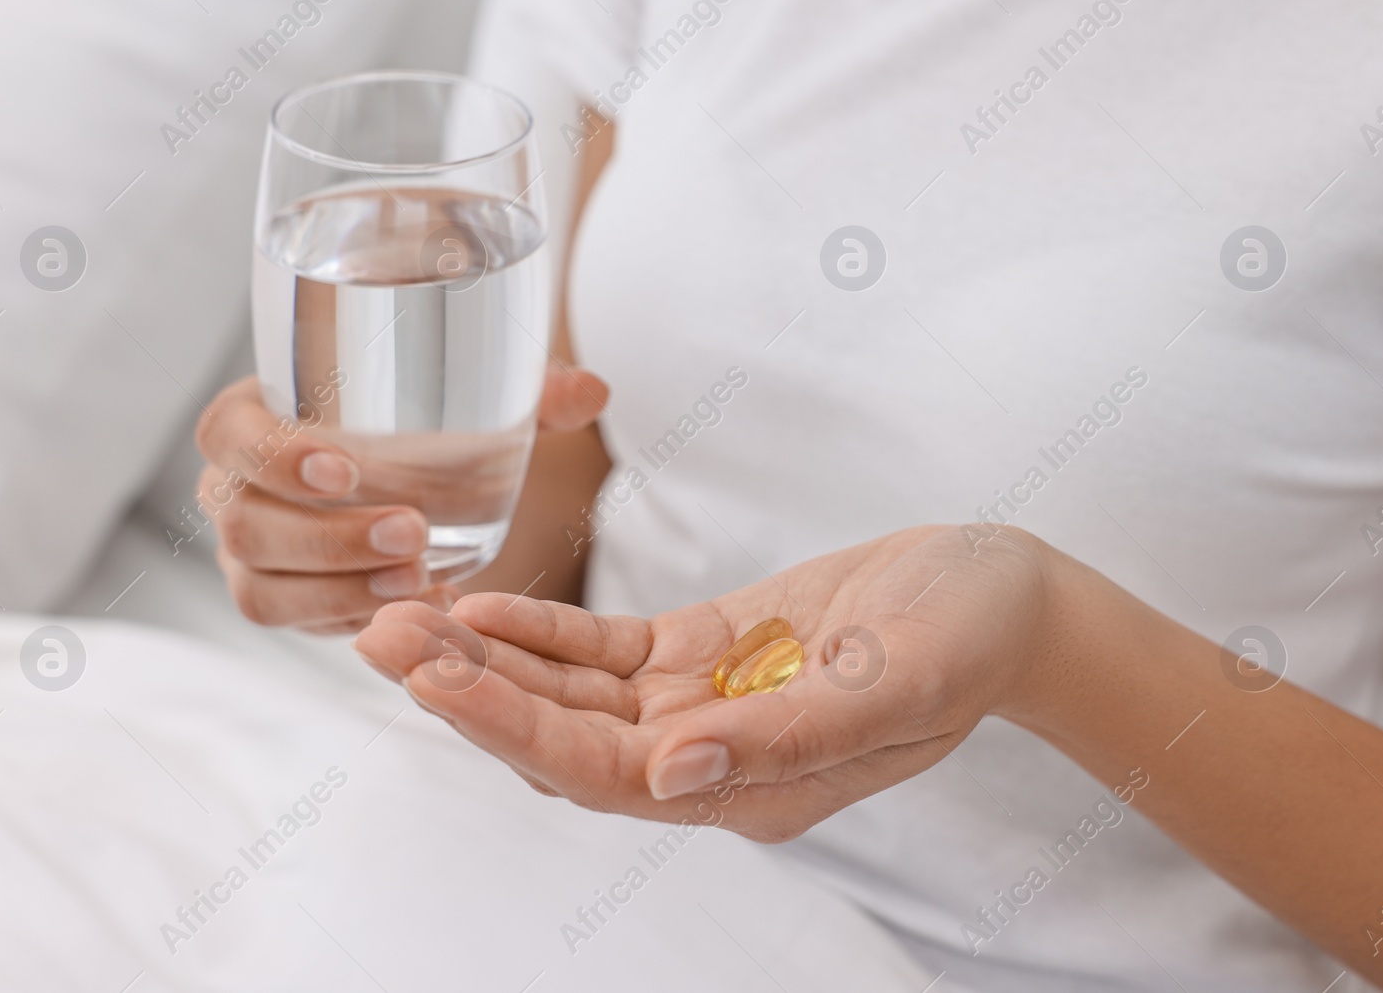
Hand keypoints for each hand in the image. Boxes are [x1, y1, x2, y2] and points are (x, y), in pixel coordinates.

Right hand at [195, 367, 607, 633]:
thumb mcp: (468, 397)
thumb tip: (590, 390)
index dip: (272, 455)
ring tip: (420, 579)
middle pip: (245, 524)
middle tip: (415, 534)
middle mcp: (233, 487)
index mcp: (258, 414)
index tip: (345, 469)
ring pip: (261, 586)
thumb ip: (525, 392)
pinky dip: (346, 617)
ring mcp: (249, 550)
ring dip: (337, 588)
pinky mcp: (278, 598)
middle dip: (329, 538)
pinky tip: (412, 607)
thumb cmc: (417, 419)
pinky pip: (292, 623)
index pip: (229, 433)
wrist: (401, 472)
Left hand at [353, 524, 1058, 839]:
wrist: (1003, 595)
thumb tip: (670, 777)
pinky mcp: (705, 650)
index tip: (432, 678)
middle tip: (379, 635)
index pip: (600, 773)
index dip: (511, 729)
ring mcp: (703, 703)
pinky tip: (485, 602)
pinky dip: (542, 628)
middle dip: (467, 690)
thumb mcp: (893, 684)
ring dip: (486, 657)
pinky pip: (604, 649)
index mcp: (751, 787)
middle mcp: (709, 756)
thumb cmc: (965, 638)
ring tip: (403, 615)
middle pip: (561, 736)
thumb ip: (783, 738)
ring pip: (569, 691)